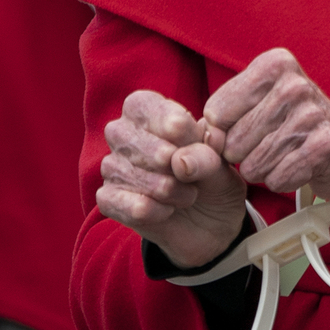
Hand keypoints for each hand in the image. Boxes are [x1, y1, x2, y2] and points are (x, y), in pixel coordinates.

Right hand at [97, 89, 249, 268]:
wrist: (212, 223)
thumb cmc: (212, 177)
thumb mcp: (221, 163)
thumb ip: (205, 155)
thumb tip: (180, 161)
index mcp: (147, 110)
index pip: (143, 105)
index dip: (172, 124)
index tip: (196, 139)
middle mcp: (122, 133)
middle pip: (134, 140)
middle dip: (172, 162)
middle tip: (193, 176)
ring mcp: (112, 166)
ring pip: (130, 174)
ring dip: (168, 190)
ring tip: (188, 195)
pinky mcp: (108, 199)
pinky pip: (121, 203)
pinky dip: (153, 211)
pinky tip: (168, 211)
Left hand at [203, 48, 329, 206]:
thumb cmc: (291, 123)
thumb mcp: (257, 104)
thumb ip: (222, 118)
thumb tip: (208, 137)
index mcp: (273, 65)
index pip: (216, 112)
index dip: (223, 132)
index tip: (247, 128)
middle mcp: (293, 84)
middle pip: (233, 142)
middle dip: (244, 155)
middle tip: (270, 144)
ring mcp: (312, 114)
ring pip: (253, 165)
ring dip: (263, 170)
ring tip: (284, 155)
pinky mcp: (325, 145)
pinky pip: (277, 179)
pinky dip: (282, 181)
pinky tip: (298, 166)